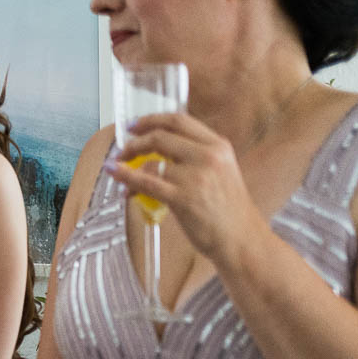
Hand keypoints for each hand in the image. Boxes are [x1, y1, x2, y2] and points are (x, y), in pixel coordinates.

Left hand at [105, 112, 264, 262]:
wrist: (241, 238)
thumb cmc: (229, 210)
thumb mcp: (221, 171)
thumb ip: (196, 157)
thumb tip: (158, 152)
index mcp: (219, 146)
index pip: (180, 120)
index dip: (152, 120)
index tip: (135, 125)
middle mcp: (209, 156)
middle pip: (161, 136)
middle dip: (135, 141)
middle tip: (122, 150)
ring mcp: (196, 176)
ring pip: (150, 160)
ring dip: (129, 165)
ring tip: (121, 173)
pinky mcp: (183, 198)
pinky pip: (146, 182)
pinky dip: (126, 176)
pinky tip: (116, 174)